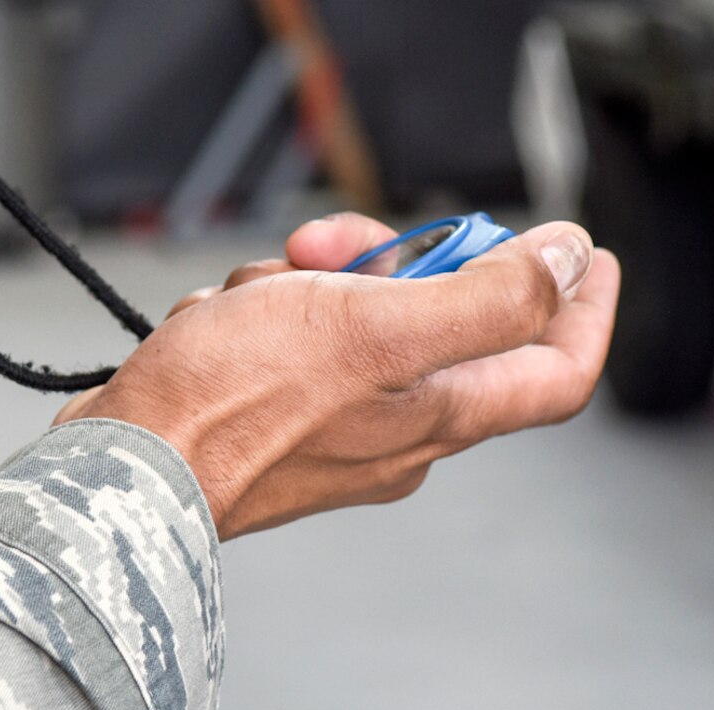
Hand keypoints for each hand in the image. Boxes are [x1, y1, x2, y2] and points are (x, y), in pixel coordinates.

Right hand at [55, 214, 620, 540]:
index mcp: (439, 412)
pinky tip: (221, 321)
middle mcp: (399, 425)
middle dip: (388, 258)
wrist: (127, 462)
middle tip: (328, 243)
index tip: (587, 254)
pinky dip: (266, 307)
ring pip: (357, 313)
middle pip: (439, 318)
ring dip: (309, 280)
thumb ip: (489, 298)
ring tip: (252, 293)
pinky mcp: (280, 408)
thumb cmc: (237, 399)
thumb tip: (569, 263)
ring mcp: (337, 420)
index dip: (583, 310)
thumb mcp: (376, 329)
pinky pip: (298, 331)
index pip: (553, 373)